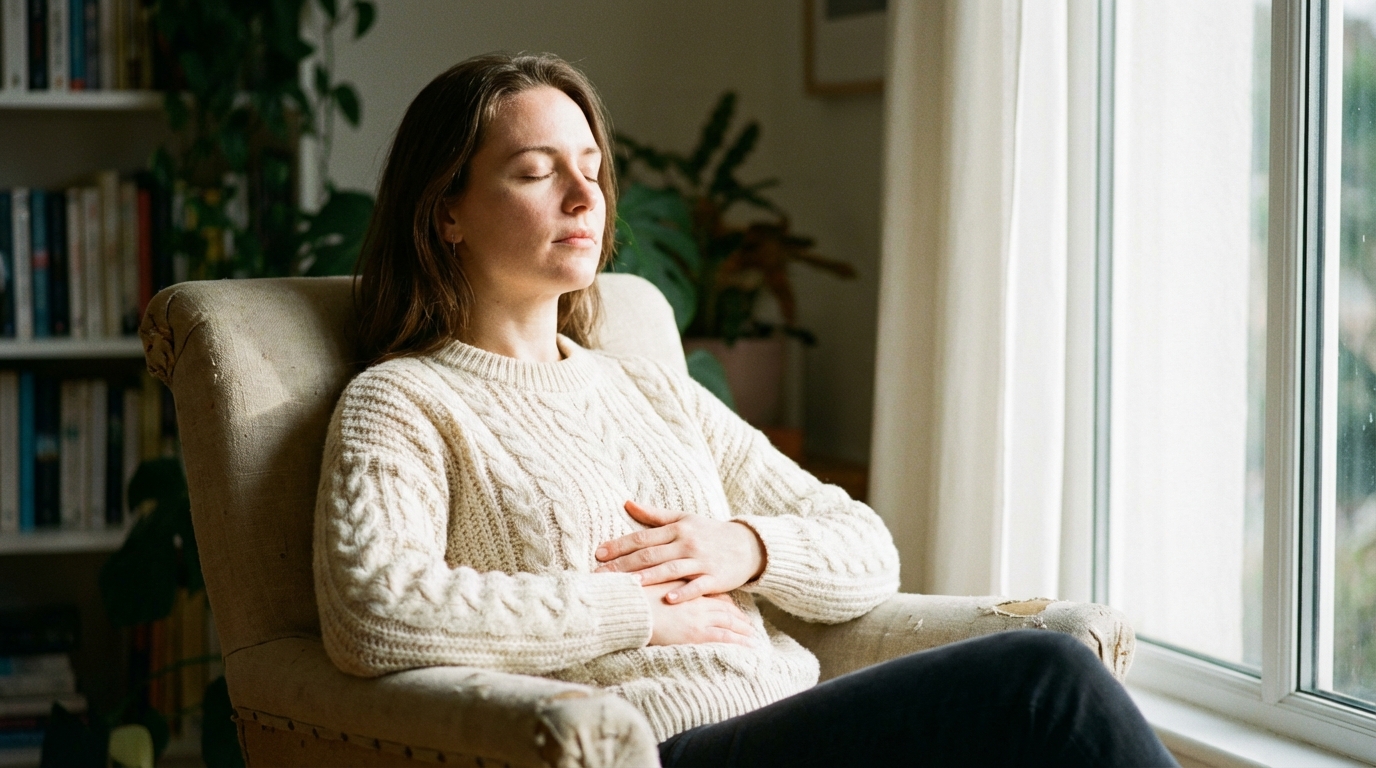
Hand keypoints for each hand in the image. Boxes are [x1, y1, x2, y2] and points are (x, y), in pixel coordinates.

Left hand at [595, 500, 765, 603]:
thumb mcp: (684, 519)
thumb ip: (654, 515)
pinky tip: (668, 600)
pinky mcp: (715, 578)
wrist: (748, 545)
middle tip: (601, 575)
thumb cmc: (710, 532)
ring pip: (670, 569)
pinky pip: (697, 586)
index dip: (620, 545)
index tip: (599, 554)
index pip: (642, 538)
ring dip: (648, 577)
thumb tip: (626, 503)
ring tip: (628, 585)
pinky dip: (683, 593)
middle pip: (651, 555)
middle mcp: (687, 543)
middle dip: (624, 565)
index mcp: (677, 529)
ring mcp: (701, 561)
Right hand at [642, 580, 754, 646]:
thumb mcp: (654, 587)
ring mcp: (700, 617)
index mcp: (688, 590)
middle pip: (725, 609)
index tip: (732, 608)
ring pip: (729, 622)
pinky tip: (748, 646)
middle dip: (738, 617)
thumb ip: (666, 587)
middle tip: (749, 625)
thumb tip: (666, 592)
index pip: (713, 596)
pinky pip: (724, 637)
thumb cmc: (637, 598)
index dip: (725, 603)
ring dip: (743, 630)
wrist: (632, 608)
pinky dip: (739, 641)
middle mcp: (698, 602)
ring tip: (753, 637)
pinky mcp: (697, 633)